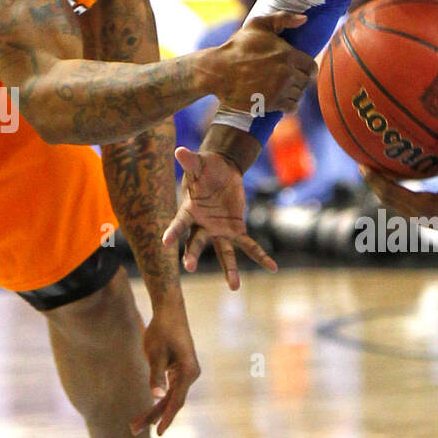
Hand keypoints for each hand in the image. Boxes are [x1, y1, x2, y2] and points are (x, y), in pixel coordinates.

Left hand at [132, 298, 199, 436]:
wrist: (170, 311)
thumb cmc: (162, 330)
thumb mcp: (155, 354)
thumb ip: (156, 376)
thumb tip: (156, 397)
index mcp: (188, 372)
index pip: (176, 401)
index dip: (166, 417)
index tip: (159, 433)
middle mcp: (191, 374)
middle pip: (172, 401)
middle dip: (154, 416)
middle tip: (134, 430)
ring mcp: (187, 372)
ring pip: (171, 396)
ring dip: (155, 409)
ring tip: (137, 424)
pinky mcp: (181, 369)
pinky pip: (171, 389)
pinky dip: (160, 399)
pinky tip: (150, 408)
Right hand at [161, 146, 278, 288]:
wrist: (222, 171)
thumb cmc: (206, 168)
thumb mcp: (199, 164)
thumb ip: (190, 161)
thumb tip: (180, 150)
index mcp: (189, 211)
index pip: (179, 224)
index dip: (173, 232)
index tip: (165, 243)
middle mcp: (202, 226)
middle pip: (196, 243)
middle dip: (193, 255)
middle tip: (190, 267)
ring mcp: (219, 231)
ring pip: (224, 253)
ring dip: (230, 270)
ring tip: (234, 287)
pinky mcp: (236, 230)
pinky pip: (248, 245)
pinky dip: (260, 256)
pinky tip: (272, 267)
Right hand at [197, 12, 316, 113]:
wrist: (219, 70)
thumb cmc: (237, 46)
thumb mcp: (257, 24)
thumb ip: (283, 18)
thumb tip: (304, 19)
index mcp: (288, 55)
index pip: (311, 67)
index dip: (306, 68)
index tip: (300, 69)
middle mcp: (287, 73)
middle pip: (305, 82)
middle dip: (298, 80)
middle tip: (288, 79)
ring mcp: (280, 90)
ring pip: (299, 95)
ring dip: (293, 93)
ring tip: (283, 88)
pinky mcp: (272, 104)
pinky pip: (291, 108)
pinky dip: (289, 105)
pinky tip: (281, 100)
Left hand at [361, 129, 437, 233]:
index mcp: (426, 208)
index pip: (391, 194)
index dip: (375, 180)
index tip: (362, 165)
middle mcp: (423, 216)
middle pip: (389, 200)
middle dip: (375, 184)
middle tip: (362, 164)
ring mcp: (428, 220)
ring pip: (398, 204)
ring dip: (386, 190)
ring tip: (376, 171)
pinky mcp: (434, 218)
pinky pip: (409, 204)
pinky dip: (400, 192)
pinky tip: (402, 177)